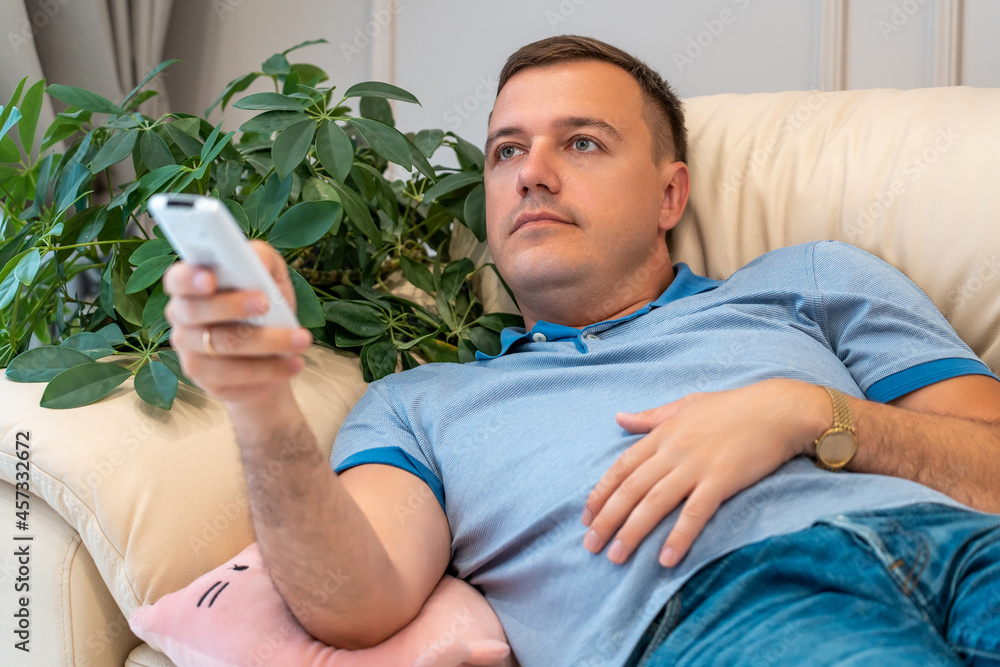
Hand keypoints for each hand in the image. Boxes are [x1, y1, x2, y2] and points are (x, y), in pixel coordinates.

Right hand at [163, 240, 312, 409]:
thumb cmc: (267, 310)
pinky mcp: (201, 375)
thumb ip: (262, 259)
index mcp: (193, 284)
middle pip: (196, 310)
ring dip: (267, 341)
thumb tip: (256, 259)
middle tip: (266, 304)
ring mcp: (188, 347)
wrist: (273, 358)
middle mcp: (182, 314)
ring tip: (301, 339)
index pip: (178, 278)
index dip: (189, 278)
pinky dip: (269, 368)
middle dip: (232, 306)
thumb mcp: (272, 278)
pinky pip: (233, 373)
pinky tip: (294, 363)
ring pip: (222, 344)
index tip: (210, 279)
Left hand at [581, 379, 828, 567]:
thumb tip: (619, 418)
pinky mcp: (721, 480)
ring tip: (616, 556)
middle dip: (607, 519)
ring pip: (654, 503)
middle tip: (591, 546)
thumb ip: (651, 417)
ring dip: (632, 532)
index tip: (586, 517)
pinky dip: (678, 536)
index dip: (601, 493)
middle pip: (631, 489)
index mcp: (662, 434)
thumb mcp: (686, 406)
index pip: (621, 467)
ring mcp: (696, 465)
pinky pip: (695, 513)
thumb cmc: (733, 408)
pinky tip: (666, 558)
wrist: (778, 410)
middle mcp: (673, 451)